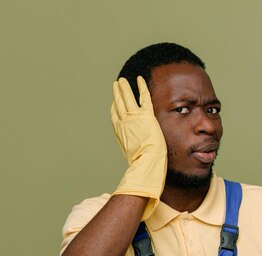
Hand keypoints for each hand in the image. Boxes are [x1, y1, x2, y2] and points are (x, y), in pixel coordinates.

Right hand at [112, 76, 167, 220]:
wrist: (147, 166)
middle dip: (117, 95)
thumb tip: (135, 168)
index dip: (115, 108)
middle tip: (116, 84)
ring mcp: (133, 119)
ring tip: (123, 80)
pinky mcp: (145, 116)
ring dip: (124, 88)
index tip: (115, 102)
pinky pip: (143, 97)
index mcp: (121, 134)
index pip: (115, 118)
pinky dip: (141, 87)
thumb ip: (133, 158)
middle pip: (118, 105)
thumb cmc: (142, 169)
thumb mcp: (134, 160)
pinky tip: (140, 79)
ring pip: (127, 98)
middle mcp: (124, 125)